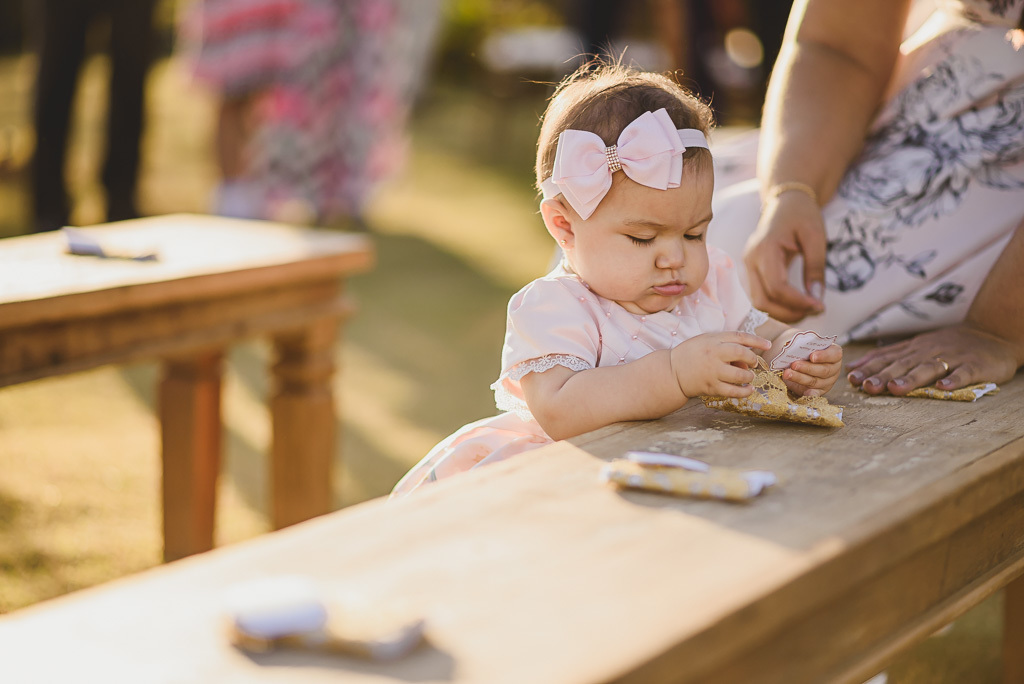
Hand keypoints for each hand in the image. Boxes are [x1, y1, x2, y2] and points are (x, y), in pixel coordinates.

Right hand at [670, 331, 770, 397]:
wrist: (672, 371)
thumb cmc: (691, 354)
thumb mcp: (706, 342)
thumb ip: (725, 345)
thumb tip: (747, 360)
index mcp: (713, 340)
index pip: (740, 337)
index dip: (757, 341)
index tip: (768, 345)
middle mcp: (714, 354)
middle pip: (742, 354)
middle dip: (752, 359)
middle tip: (754, 364)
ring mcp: (712, 371)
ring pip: (740, 375)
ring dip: (749, 376)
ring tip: (748, 377)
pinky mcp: (711, 387)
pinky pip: (733, 391)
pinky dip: (744, 391)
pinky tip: (749, 390)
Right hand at [743, 192, 826, 322]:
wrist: (785, 202)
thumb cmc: (802, 215)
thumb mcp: (816, 237)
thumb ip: (815, 269)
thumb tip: (816, 299)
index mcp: (764, 249)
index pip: (776, 287)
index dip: (798, 302)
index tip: (820, 306)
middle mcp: (750, 260)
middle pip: (762, 301)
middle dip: (789, 313)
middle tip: (815, 311)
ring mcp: (748, 267)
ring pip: (759, 303)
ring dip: (782, 313)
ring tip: (807, 310)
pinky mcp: (752, 272)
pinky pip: (761, 296)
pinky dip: (778, 306)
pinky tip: (796, 305)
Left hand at [776, 341, 842, 396]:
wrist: (797, 359)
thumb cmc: (803, 349)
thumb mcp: (804, 343)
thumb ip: (801, 343)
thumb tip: (790, 344)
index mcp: (834, 353)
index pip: (834, 354)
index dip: (824, 356)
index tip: (812, 356)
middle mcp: (834, 368)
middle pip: (824, 370)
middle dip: (807, 368)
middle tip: (794, 365)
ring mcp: (828, 381)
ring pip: (816, 381)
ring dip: (800, 378)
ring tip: (787, 373)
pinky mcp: (819, 391)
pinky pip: (815, 393)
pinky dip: (809, 394)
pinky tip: (802, 392)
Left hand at [846, 325, 1019, 395]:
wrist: (992, 333)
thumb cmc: (948, 345)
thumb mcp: (916, 346)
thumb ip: (888, 357)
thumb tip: (854, 368)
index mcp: (914, 349)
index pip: (887, 358)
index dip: (869, 368)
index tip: (851, 378)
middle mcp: (929, 351)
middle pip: (903, 363)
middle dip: (883, 375)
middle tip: (866, 387)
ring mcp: (952, 358)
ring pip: (929, 367)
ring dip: (911, 378)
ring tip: (895, 389)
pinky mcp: (975, 365)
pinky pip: (964, 373)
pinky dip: (953, 380)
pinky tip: (942, 388)